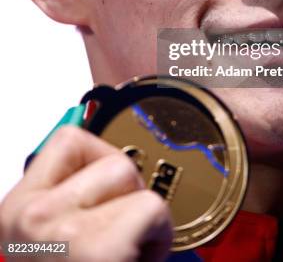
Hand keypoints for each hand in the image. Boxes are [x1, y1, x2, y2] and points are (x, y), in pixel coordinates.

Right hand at [0, 126, 172, 261]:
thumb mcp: (45, 241)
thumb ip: (67, 198)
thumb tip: (106, 165)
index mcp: (14, 212)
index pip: (68, 140)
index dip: (100, 159)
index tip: (107, 188)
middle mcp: (32, 217)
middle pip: (110, 159)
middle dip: (126, 196)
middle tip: (119, 238)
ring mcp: (65, 233)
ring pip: (132, 179)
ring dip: (145, 219)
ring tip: (128, 253)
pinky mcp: (101, 252)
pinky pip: (153, 209)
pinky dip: (160, 236)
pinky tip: (137, 260)